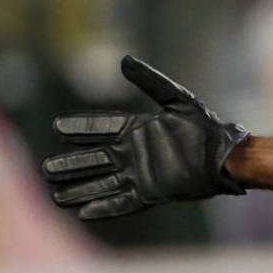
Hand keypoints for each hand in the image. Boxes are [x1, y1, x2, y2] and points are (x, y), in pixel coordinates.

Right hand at [40, 56, 248, 219]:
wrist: (225, 157)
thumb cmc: (205, 128)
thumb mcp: (178, 100)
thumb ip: (151, 82)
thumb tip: (124, 60)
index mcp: (137, 130)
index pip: (101, 128)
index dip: (80, 128)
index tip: (57, 126)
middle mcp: (133, 153)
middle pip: (95, 159)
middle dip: (72, 164)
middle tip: (47, 168)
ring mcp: (140, 174)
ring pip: (103, 182)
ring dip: (81, 189)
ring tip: (57, 196)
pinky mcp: (151, 193)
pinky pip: (123, 201)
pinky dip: (105, 207)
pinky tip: (84, 212)